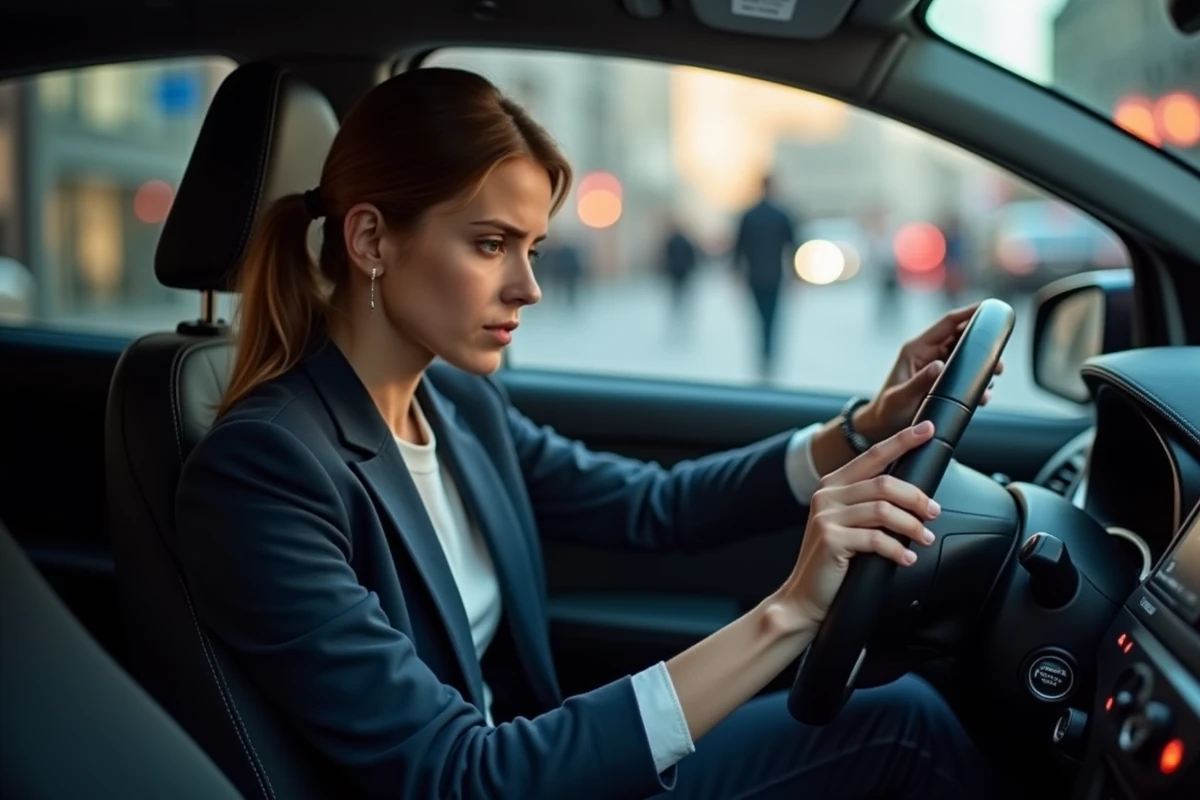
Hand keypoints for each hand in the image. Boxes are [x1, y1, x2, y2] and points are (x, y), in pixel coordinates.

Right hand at [776, 421, 941, 627]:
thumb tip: (914, 497)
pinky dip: (897, 549)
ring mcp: (826, 516)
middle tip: (933, 513)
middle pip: (884, 483)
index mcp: (833, 485)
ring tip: (924, 538)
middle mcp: (827, 495)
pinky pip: (876, 539)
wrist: (805, 596)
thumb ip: (870, 505)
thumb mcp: (849, 524)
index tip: (926, 430)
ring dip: (911, 525)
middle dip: (916, 497)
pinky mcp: (830, 539)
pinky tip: (906, 558)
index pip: (873, 455)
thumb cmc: (833, 562)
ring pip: (883, 510)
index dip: (902, 441)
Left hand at [857, 303, 1003, 442]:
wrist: (883, 427)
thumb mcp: (900, 397)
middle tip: (998, 358)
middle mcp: (929, 353)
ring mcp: (937, 366)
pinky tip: (983, 395)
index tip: (989, 307)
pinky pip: (964, 375)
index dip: (969, 313)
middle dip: (983, 344)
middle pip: (962, 338)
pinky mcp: (943, 381)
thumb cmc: (887, 410)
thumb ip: (919, 382)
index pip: (947, 324)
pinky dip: (977, 382)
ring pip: (967, 357)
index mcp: (917, 349)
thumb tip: (939, 366)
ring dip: (982, 365)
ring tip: (995, 375)